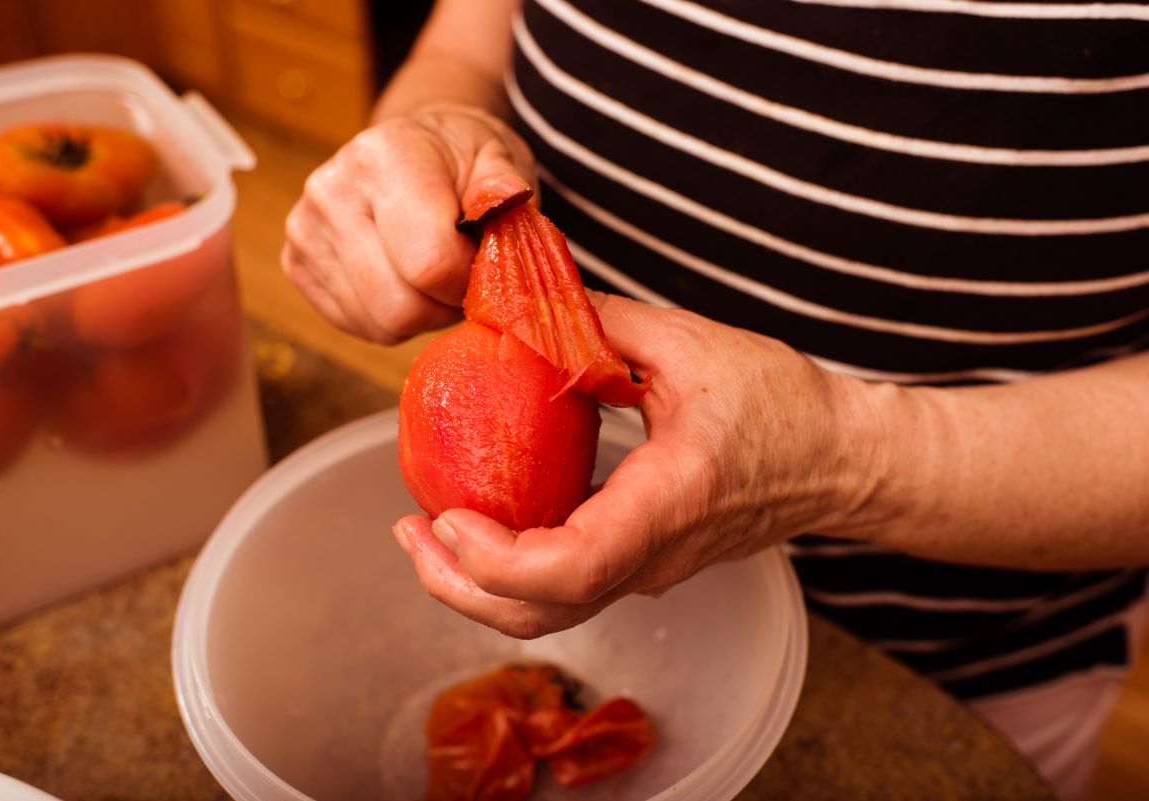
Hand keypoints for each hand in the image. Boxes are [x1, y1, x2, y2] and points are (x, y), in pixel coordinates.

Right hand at [282, 104, 535, 343]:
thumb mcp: (499, 158)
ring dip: (423, 314)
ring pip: (381, 323)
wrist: (413, 148)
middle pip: (400, 306)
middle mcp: (332, 190)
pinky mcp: (296, 264)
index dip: (468, 281)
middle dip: (445, 304)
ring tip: (435, 274)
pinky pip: (360, 325)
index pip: (430, 261)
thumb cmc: (462, 160)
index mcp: (384, 155)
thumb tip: (504, 201)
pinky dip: (394, 317)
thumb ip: (506, 188)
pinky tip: (405, 280)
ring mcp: (305, 230)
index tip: (483, 262)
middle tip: (462, 276)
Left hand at [392, 293, 870, 637]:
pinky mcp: (646, 565)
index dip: (497, 560)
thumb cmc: (782, 402)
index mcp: (671, 500)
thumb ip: (602, 322)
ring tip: (425, 532)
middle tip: (407, 532)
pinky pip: (568, 588)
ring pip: (551, 613)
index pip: (574, 567)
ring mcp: (651, 571)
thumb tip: (521, 307)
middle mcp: (657, 555)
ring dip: (477, 584)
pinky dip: (511, 571)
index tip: (445, 517)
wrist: (841, 459)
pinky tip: (480, 522)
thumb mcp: (693, 343)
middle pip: (544, 613)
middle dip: (458, 584)